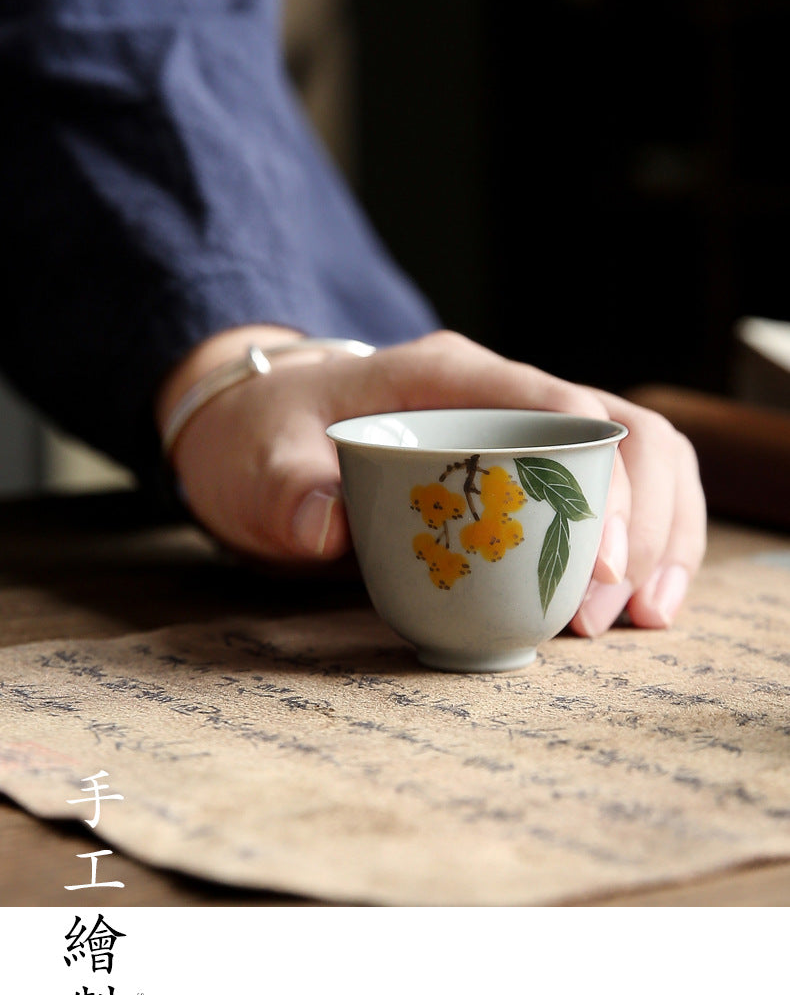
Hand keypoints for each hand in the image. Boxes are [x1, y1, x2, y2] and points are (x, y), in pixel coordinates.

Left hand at [156, 327, 705, 634]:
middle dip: (643, 523)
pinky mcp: (535, 474)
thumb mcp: (259, 460)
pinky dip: (647, 547)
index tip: (601, 564)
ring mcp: (529, 432)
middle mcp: (507, 395)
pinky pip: (619, 497)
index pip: (560, 406)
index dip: (603, 479)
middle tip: (604, 613)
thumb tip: (326, 526)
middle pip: (627, 434)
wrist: (259, 435)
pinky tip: (643, 608)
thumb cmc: (266, 438)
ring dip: (660, 538)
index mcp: (451, 375)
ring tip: (641, 619)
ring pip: (645, 461)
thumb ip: (288, 488)